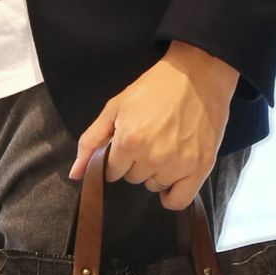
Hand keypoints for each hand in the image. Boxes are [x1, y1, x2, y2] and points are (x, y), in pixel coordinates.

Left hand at [69, 39, 240, 209]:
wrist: (198, 73)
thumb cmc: (155, 88)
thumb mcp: (115, 108)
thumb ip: (91, 142)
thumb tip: (75, 175)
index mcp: (129, 141)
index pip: (112, 171)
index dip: (118, 158)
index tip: (129, 142)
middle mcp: (153, 156)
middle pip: (133, 179)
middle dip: (136, 163)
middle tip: (151, 139)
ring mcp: (178, 164)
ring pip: (154, 186)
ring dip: (156, 173)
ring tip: (167, 147)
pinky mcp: (200, 168)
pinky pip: (179, 201)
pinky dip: (172, 195)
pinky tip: (171, 180)